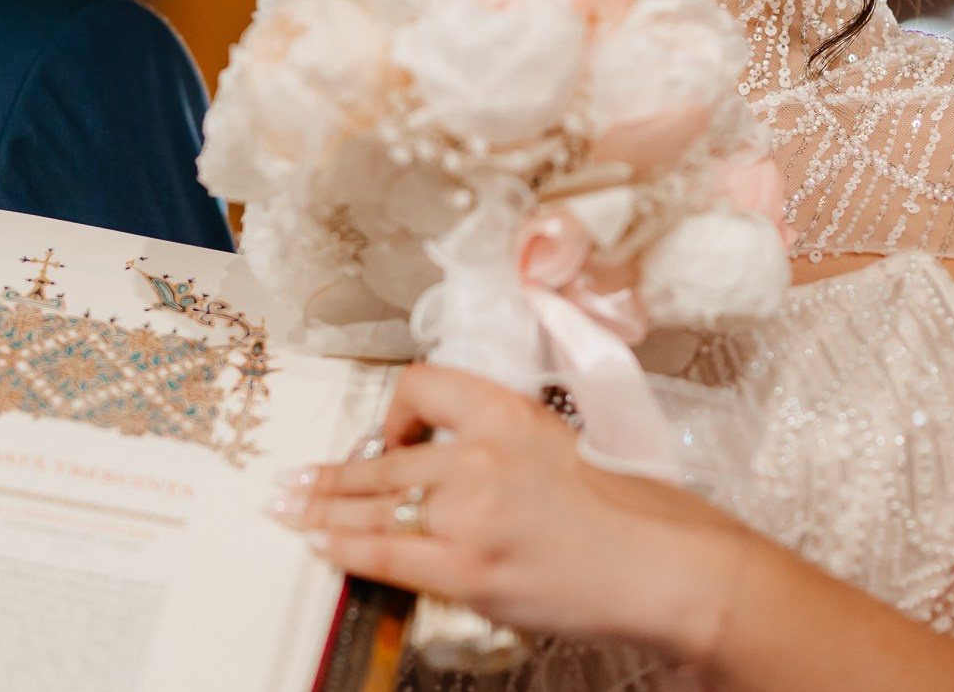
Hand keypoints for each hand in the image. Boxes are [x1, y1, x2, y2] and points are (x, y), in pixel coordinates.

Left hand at [269, 363, 751, 658]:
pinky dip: (343, 547)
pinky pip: (384, 553)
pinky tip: (320, 543)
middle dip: (330, 473)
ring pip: (373, 503)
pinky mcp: (468, 569)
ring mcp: (470, 513)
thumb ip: (503, 447)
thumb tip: (448, 467)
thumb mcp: (564, 444)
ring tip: (288, 508)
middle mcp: (482, 453)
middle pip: (383, 457)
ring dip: (322, 508)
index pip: (422, 384)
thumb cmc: (629, 513)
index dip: (394, 410)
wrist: (664, 566)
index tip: (385, 432)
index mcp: (510, 410)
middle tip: (293, 479)